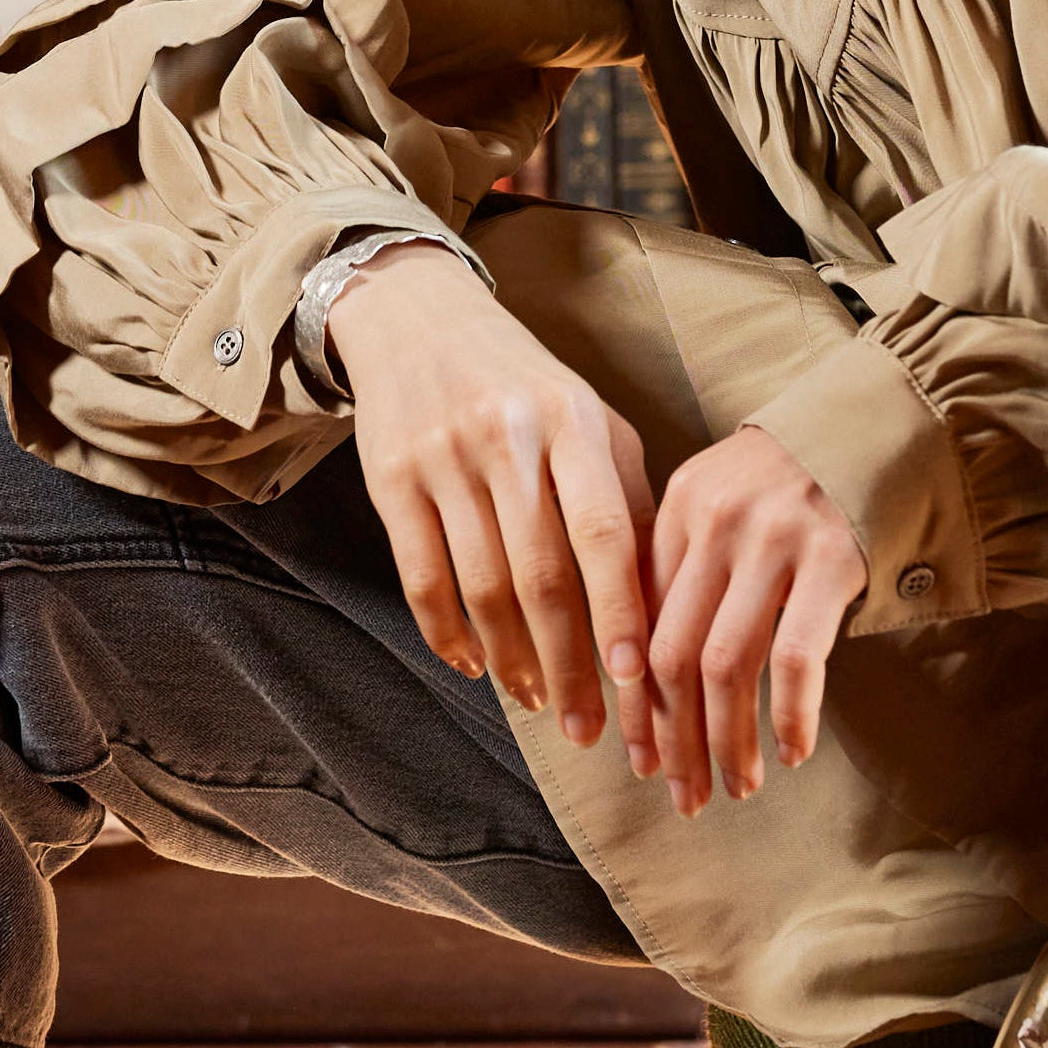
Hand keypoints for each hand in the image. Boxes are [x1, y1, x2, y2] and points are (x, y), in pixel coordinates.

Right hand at [329, 244, 654, 762]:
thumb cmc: (526, 385)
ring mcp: (444, 457)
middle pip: (542, 576)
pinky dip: (448, 634)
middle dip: (570, 664)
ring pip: (482, 587)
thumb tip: (659, 606)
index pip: (604, 532)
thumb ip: (625, 502)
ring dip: (513, 659)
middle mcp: (508, 437)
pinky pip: (422, 577)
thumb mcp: (589, 420)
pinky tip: (475, 665)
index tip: (638, 680)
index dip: (620, 612)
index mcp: (573, 421)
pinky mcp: (389, 478)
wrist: (420, 319)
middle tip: (591, 727)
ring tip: (538, 702)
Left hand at [644, 425, 867, 815]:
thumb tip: (650, 676)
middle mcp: (715, 522)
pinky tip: (794, 752)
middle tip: (685, 794)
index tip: (642, 759)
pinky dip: (789, 715)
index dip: (638, 704)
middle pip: (671, 654)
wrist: (881, 419)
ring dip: (727, 741)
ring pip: (725, 666)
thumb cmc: (795, 475)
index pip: (640, 625)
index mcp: (677, 509)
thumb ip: (684, 564)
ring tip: (738, 787)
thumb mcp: (721, 496)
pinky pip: (795, 656)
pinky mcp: (832, 556)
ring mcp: (773, 539)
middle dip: (674, 738)